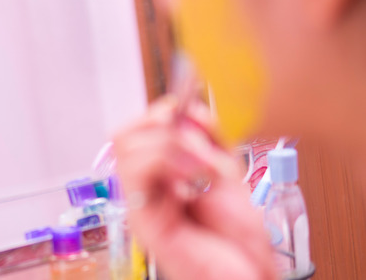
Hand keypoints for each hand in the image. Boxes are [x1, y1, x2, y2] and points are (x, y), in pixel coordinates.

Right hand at [112, 99, 276, 279]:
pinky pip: (139, 175)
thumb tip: (191, 108)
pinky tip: (197, 179)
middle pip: (123, 136)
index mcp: (159, 175)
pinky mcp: (145, 221)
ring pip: (128, 150)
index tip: (185, 108)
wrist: (248, 277)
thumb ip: (209, 140)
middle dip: (164, 126)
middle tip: (198, 143)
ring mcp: (140, 205)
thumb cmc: (237, 239)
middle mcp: (143, 189)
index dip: (158, 112)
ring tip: (205, 167)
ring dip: (173, 146)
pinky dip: (171, 163)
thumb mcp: (226, 173)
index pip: (136, 130)